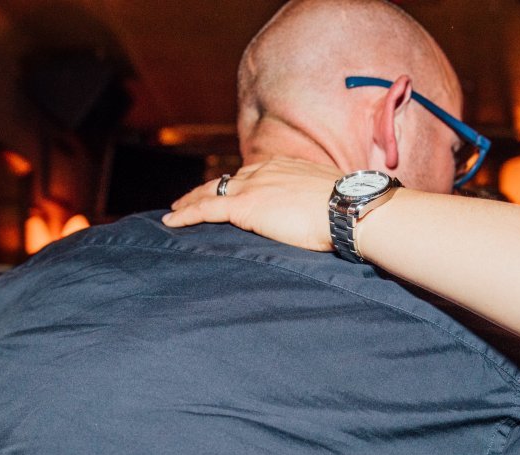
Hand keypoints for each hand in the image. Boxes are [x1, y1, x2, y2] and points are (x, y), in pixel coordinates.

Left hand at [163, 158, 343, 252]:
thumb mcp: (330, 199)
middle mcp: (265, 171)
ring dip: (191, 201)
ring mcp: (252, 186)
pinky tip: (171, 221)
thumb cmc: (349, 209)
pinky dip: (186, 214)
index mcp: (286, 167)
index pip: (253, 174)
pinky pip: (205, 208)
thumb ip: (316, 203)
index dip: (237, 184)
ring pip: (211, 191)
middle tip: (191, 199)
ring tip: (176, 211)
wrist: (348, 208)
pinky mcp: (243, 206)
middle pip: (228, 180)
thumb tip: (323, 217)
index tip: (229, 190)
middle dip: (208, 189)